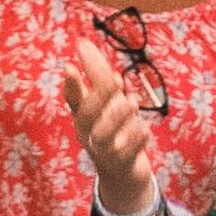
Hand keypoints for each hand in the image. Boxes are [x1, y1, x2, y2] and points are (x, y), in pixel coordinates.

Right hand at [57, 44, 161, 215]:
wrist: (123, 173)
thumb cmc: (113, 129)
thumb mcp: (108, 100)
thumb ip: (96, 72)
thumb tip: (82, 43)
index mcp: (83, 116)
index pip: (73, 100)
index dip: (71, 86)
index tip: (70, 67)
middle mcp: (89, 133)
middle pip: (87, 116)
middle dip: (100, 96)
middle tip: (116, 77)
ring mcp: (103, 150)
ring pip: (104, 135)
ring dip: (118, 116)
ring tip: (132, 102)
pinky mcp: (121, 164)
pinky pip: (126, 152)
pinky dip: (136, 139)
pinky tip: (145, 129)